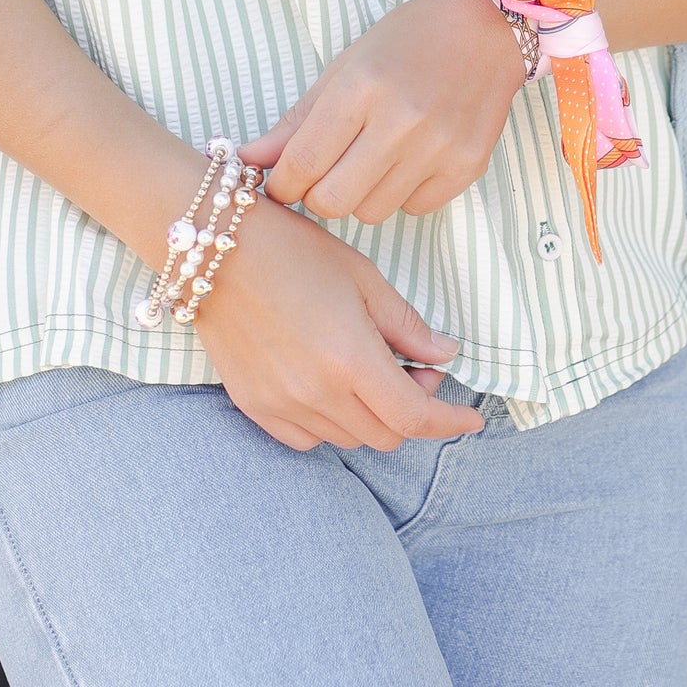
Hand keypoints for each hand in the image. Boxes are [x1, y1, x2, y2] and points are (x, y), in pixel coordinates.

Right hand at [193, 190, 486, 449]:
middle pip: (385, 434)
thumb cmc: (293, 249)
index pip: (414, 417)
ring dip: (371, 415)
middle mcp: (316, 393)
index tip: (471, 419)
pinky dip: (330, 423)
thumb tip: (444, 354)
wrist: (215, 247)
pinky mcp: (253, 405)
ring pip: (347, 438)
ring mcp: (281, 404)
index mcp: (351, 359)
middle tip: (414, 370)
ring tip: (370, 369)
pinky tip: (330, 386)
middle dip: (412, 410)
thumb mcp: (362, 277)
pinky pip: (306, 438)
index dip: (449, 422)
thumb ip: (406, 325)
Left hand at [238, 0, 525, 222]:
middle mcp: (400, 120)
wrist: (486, 29)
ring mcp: (438, 147)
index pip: (302, 163)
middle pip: (332, 201)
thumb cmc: (407, 40)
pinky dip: (402, 193)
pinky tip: (408, 159)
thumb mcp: (344, 68)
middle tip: (325, 173)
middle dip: (318, 195)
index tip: (282, 181)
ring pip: (372, 212)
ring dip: (361, 195)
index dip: (282, 183)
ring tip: (372, 158)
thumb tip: (247, 159)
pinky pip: (415, 209)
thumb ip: (297, 122)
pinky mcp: (467, 166)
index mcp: (360, 87)